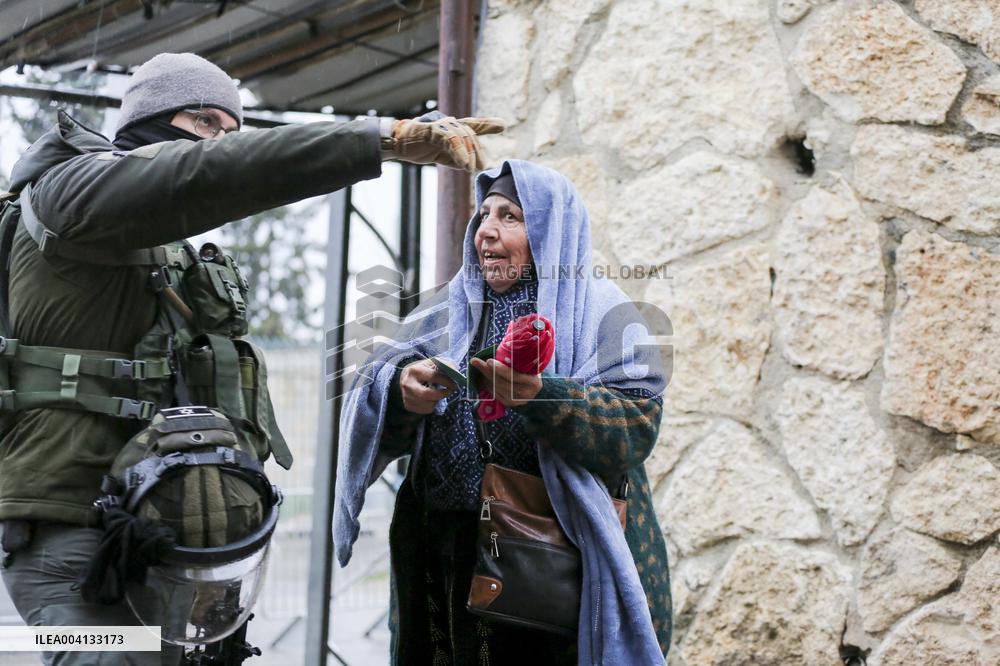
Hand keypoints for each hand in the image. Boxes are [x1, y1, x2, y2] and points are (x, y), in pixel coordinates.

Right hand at [389, 116, 504, 170]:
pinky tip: (464, 164)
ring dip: (469, 154)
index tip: (502, 125)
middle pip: (470, 134)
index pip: (473, 124)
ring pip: (462, 136)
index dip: (487, 124)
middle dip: (478, 151)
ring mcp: (441, 125)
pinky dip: (459, 152)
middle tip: (483, 166)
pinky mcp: (432, 130)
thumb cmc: (419, 147)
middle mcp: (449, 123)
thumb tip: (471, 166)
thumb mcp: (442, 155)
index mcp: (452, 128)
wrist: (397, 144)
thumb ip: (457, 158)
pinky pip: (450, 140)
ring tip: (472, 168)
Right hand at [399, 359, 457, 413]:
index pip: (433, 376)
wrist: (405, 379)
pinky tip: (431, 399)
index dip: (446, 381)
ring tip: (438, 394)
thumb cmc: (422, 371)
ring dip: (437, 400)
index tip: (454, 384)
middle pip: (427, 394)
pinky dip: (432, 406)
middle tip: (449, 391)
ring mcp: (406, 396)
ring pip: (428, 404)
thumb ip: (443, 364)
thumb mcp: (431, 363)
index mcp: (414, 371)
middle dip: (442, 394)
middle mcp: (408, 384)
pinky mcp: (408, 406)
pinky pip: (426, 410)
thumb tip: (455, 369)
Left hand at [470, 357, 541, 407]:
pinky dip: (488, 385)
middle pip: (502, 382)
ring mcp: (518, 401)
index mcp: (533, 382)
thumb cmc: (531, 372)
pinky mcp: (510, 404)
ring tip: (479, 366)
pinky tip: (484, 377)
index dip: (500, 369)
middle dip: (487, 371)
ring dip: (486, 377)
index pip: (513, 376)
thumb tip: (503, 346)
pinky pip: (496, 394)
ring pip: (497, 388)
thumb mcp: (530, 365)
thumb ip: (519, 360)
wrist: (536, 388)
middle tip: (476, 361)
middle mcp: (526, 394)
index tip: (488, 361)